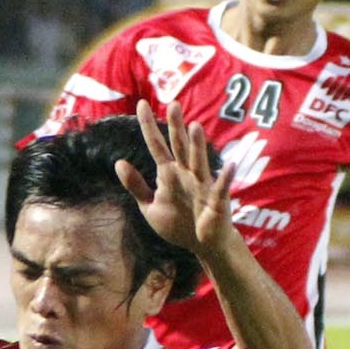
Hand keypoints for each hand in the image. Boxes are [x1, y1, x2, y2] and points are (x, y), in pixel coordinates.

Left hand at [115, 99, 235, 256]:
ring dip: (197, 147)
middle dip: (176, 127)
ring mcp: (202, 185)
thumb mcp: (150, 207)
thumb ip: (135, 185)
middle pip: (179, 147)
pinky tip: (230, 165)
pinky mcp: (216, 201)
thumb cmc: (177, 224)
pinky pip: (221, 188)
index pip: (156, 146)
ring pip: (199, 162)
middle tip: (173, 104)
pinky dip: (225, 178)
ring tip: (195, 127)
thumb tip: (119, 162)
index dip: (148, 126)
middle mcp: (186, 174)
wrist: (202, 245)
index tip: (141, 104)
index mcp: (169, 174)